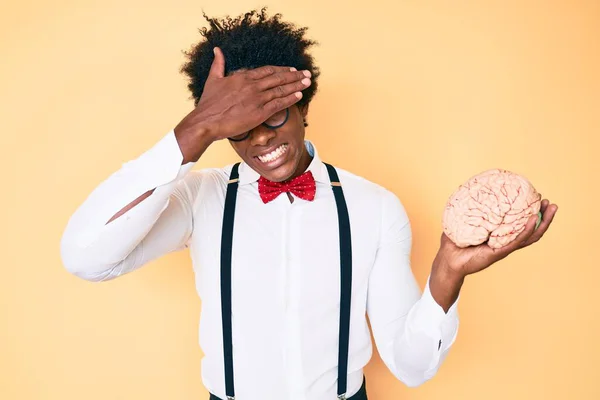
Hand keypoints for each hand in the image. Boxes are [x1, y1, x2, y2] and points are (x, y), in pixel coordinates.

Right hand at [174, 47, 311, 161]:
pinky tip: (299, 95)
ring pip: (281, 90)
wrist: (207, 121)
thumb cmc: (209, 103)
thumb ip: (218, 64)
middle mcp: (252, 86)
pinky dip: (290, 99)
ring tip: (308, 82)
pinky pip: (279, 104)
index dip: (282, 70)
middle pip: (278, 78)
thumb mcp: (213, 79)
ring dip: (296, 85)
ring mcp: (257, 99)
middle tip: (307, 73)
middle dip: (295, 75)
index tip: (291, 69)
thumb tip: (217, 50)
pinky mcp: (259, 113)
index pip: (268, 71)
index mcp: (243, 77)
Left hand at [434, 199, 558, 277]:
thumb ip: (466, 208)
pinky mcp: (499, 253)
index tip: (538, 199)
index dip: (531, 213)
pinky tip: (532, 220)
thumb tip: (467, 188)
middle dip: (544, 217)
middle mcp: (505, 241)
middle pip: (531, 230)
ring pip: (529, 236)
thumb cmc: (453, 243)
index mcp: (499, 235)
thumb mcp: (461, 222)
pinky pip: (516, 241)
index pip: (520, 224)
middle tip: (550, 203)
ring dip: (542, 223)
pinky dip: (526, 231)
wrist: (447, 260)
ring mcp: (503, 248)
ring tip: (550, 209)